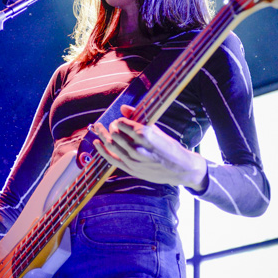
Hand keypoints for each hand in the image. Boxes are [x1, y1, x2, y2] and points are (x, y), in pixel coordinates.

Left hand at [91, 104, 207, 190]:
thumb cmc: (170, 147)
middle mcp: (137, 147)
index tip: (120, 121)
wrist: (180, 169)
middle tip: (111, 125)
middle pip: (114, 134)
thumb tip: (123, 107)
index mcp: (145, 134)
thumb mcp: (156, 130)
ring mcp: (133, 159)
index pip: (122, 123)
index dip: (119, 121)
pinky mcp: (131, 169)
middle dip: (110, 127)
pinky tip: (96, 142)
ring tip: (98, 129)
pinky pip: (111, 158)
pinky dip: (101, 149)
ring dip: (102, 136)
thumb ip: (138, 118)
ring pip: (111, 145)